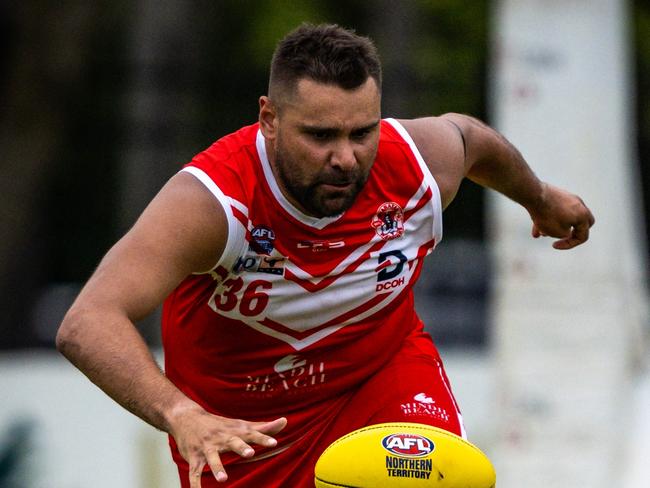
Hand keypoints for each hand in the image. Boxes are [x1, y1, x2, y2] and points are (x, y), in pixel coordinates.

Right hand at [167, 403, 286, 485]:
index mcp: (235, 432)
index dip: (263, 438)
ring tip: (223, 478)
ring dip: (217, 467)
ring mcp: (207, 448)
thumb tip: (285, 422)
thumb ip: (263, 427)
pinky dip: (195, 483)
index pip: (252, 434)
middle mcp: (222, 438)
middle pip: (233, 442)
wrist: (187, 418)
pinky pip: (194, 472)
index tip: (274, 442)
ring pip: (212, 458)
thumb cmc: (220, 424)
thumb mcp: (241, 425)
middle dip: (241, 447)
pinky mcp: (194, 458)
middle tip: (250, 453)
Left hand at [528, 183, 594, 249]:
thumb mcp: (557, 233)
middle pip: (581, 222)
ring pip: (564, 216)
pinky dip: (548, 218)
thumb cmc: (547, 214)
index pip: (583, 236)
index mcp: (583, 215)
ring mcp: (568, 197)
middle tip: (563, 237)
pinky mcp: (557, 194)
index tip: (555, 245)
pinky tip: (535, 226)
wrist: (534, 195)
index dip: (569, 244)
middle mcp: (579, 204)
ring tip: (542, 233)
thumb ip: (565, 235)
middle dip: (571, 232)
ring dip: (555, 226)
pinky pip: (555, 209)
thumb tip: (564, 231)